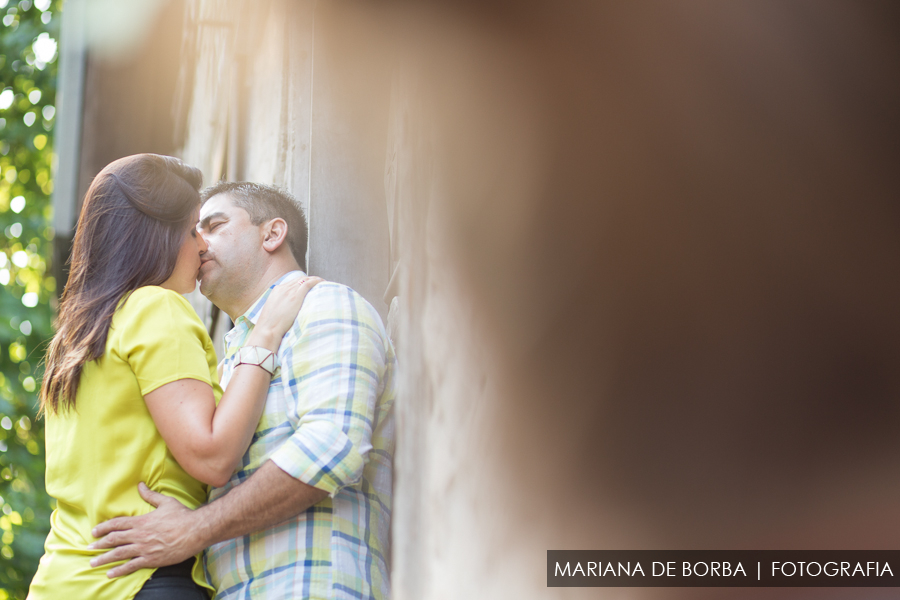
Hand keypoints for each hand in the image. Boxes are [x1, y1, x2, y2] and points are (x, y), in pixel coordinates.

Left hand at [89, 483, 204, 577]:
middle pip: (114, 540)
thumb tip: (140, 485)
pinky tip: (110, 573)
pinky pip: (131, 566)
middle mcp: (139, 535)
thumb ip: (150, 495)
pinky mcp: (151, 559)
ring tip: (93, 563)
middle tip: (88, 548)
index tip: (94, 531)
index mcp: (142, 521)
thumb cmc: (182, 515)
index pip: (117, 524)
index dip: (104, 527)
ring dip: (104, 559)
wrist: (195, 531)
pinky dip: (119, 570)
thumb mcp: (166, 502)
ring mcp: (144, 548)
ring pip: (119, 554)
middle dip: (99, 544)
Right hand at [251, 277, 323, 348]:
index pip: (293, 282)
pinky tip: (323, 283)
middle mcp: (283, 288)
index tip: (310, 286)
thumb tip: (290, 310)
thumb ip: (282, 306)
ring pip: (305, 279)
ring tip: (323, 283)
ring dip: (315, 280)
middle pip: (300, 279)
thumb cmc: (271, 326)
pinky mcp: (296, 296)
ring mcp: (289, 291)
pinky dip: (316, 281)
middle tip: (320, 283)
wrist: (268, 329)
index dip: (303, 282)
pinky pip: (308, 283)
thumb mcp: (274, 311)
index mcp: (277, 290)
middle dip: (310, 280)